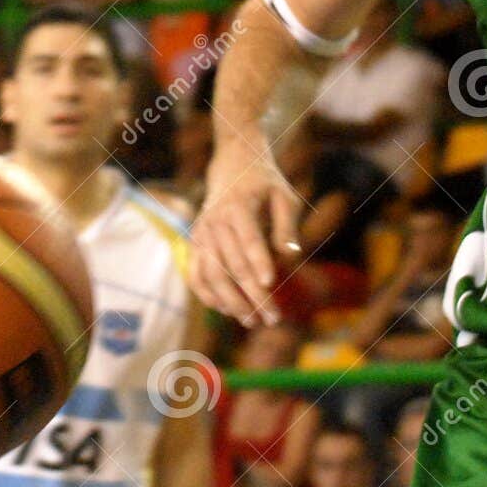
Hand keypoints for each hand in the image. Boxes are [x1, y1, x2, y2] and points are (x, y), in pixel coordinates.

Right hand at [189, 136, 300, 327]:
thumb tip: (291, 256)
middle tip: (273, 319)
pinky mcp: (195, 243)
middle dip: (252, 295)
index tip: (270, 285)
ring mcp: (202, 233)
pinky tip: (226, 310)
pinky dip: (207, 295)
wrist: (233, 165)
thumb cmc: (265, 184)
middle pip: (232, 264)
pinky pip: (196, 274)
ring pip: (211, 274)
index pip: (248, 239)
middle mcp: (215, 221)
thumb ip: (288, 226)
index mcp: (238, 206)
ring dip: (230, 301)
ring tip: (252, 321)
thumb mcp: (285, 195)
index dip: (258, 262)